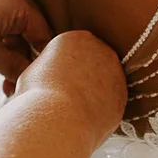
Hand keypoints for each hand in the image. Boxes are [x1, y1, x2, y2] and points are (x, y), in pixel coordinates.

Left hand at [0, 0, 51, 83]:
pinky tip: (1, 73)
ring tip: (8, 86)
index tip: (37, 83)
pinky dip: (5, 50)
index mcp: (18, 2)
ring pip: (19, 36)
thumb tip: (33, 77)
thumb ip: (15, 66)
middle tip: (21, 88)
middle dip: (28, 63)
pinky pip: (6, 31)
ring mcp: (0, 1)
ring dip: (15, 60)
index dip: (43, 61)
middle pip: (33, 35)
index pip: (44, 35)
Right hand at [13, 30, 127, 151]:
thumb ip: (50, 67)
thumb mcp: (35, 70)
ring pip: (105, 83)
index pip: (74, 48)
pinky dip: (101, 110)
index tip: (56, 80)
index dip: (64, 67)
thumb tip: (49, 75)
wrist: (57, 119)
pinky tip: (85, 119)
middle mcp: (102, 50)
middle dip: (84, 77)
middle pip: (94, 62)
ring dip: (95, 93)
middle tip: (67, 95)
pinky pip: (111, 103)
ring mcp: (116, 73)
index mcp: (77, 38)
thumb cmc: (38, 95)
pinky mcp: (123, 97)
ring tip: (74, 109)